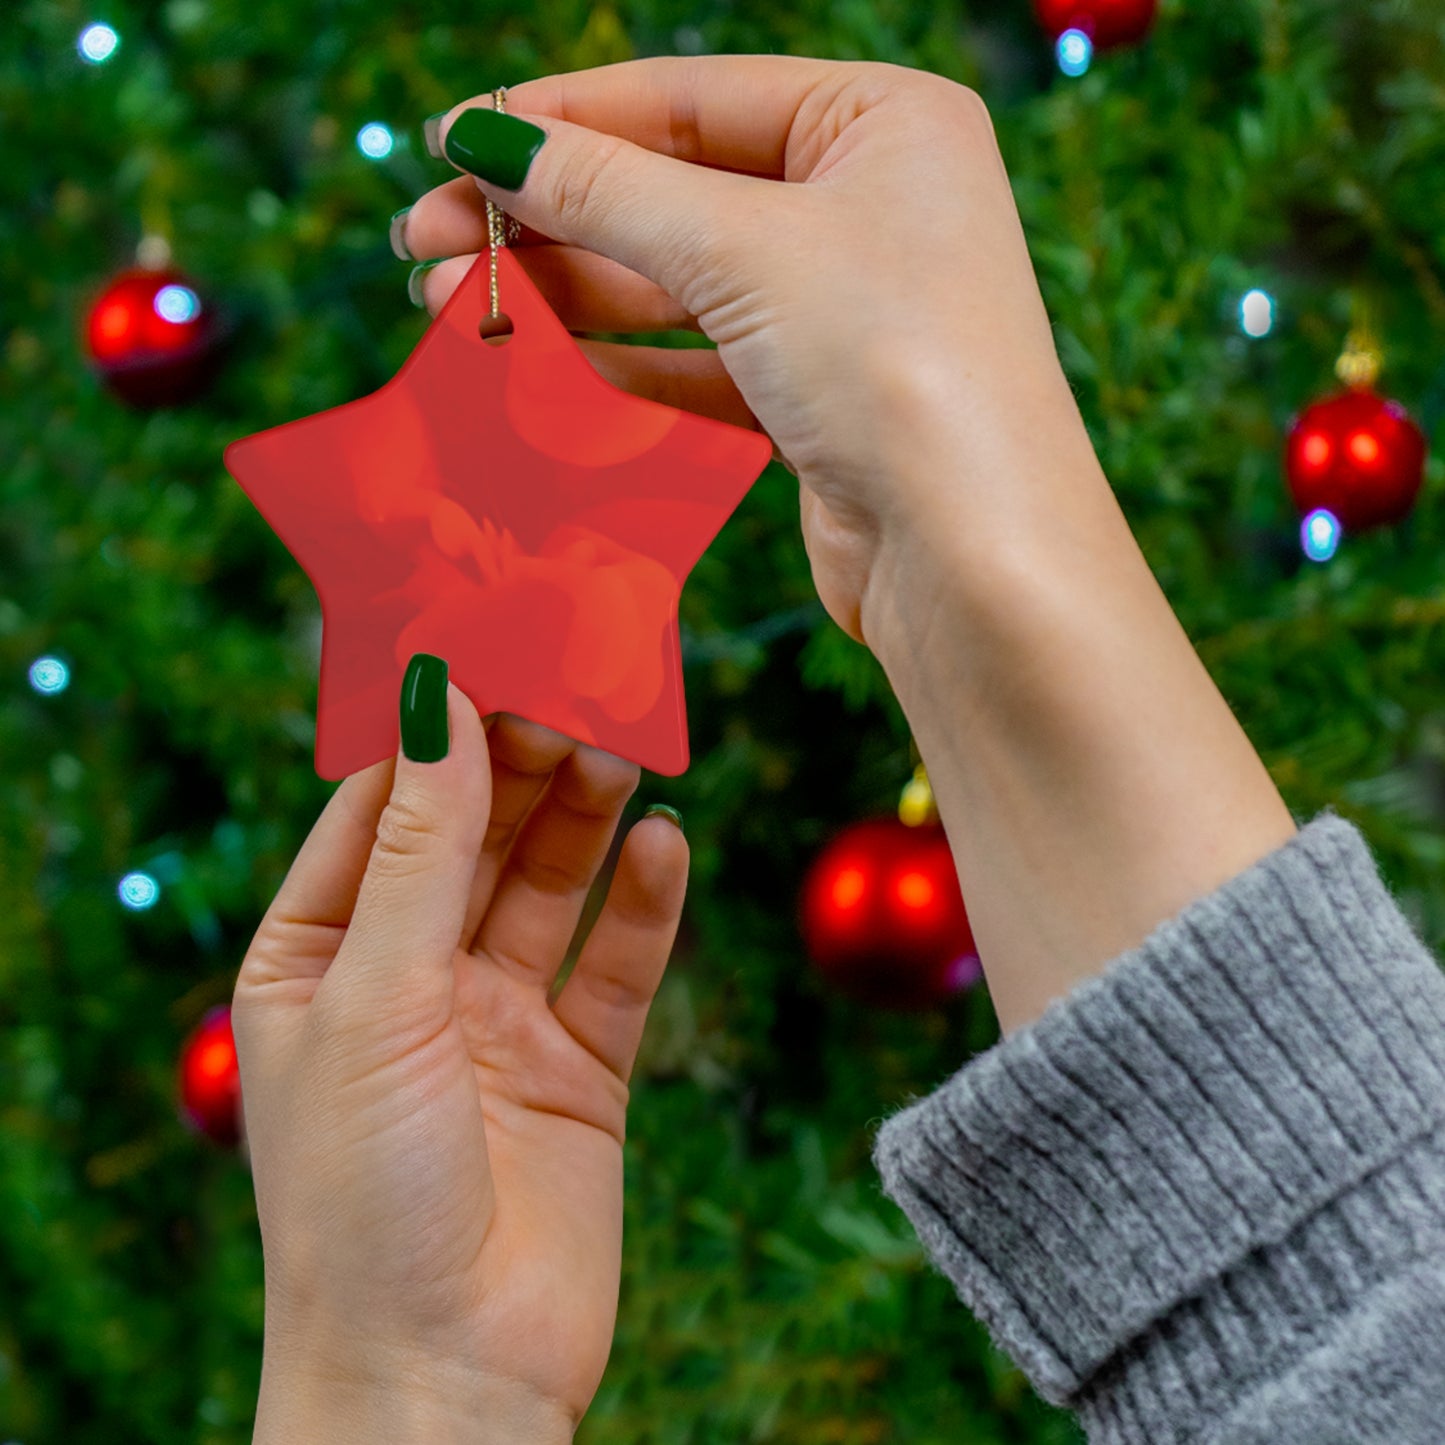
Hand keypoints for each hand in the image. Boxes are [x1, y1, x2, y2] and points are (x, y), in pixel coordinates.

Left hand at [233, 679, 687, 1439]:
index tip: (490, 648)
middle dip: (520, 765)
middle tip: (578, 689)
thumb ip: (419, 849)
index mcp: (318, 959)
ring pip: (549, 886)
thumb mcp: (375, 998)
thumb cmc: (362, 1197)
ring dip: (585, 818)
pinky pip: (616, 964)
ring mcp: (497, 1023)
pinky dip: (644, 905)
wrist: (446, 1379)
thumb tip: (435, 699)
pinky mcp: (579, 1069)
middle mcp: (407, 980)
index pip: (377, 810)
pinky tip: (667, 845)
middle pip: (473, 837)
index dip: (432, 733)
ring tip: (624, 749)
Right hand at [401, 56, 1095, 645]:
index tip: (449, 141)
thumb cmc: (894, 366)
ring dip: (564, 293)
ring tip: (448, 305)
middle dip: (545, 216)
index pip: (688, 97)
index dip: (560, 118)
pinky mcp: (819, 398)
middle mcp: (869, 203)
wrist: (973, 557)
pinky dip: (619, 361)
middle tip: (424, 240)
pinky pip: (700, 360)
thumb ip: (606, 190)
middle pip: (672, 190)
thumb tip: (485, 140)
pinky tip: (536, 362)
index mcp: (882, 121)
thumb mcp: (741, 249)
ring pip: (677, 281)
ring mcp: (845, 306)